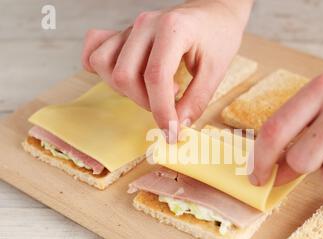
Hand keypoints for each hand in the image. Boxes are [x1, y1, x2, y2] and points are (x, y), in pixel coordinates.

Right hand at [81, 0, 252, 141]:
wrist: (214, 12)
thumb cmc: (217, 37)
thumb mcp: (215, 70)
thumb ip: (196, 100)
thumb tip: (177, 126)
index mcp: (172, 29)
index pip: (155, 77)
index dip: (161, 111)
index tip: (171, 132)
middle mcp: (145, 25)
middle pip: (124, 75)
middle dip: (145, 102)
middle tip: (169, 105)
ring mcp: (130, 28)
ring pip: (104, 65)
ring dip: (126, 89)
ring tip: (153, 89)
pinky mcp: (123, 35)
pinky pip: (95, 51)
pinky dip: (102, 70)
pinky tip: (125, 78)